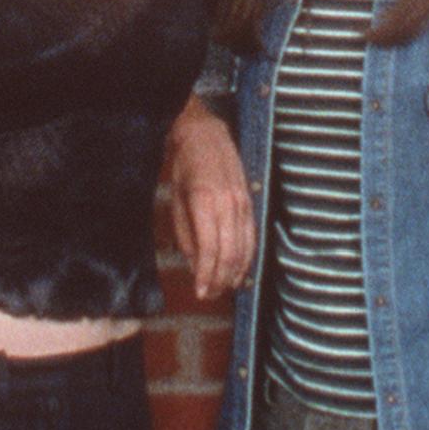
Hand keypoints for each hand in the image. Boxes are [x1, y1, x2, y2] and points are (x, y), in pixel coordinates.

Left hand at [166, 98, 254, 300]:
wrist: (205, 134)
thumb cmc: (184, 169)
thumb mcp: (176, 202)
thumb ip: (187, 237)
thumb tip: (196, 268)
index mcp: (205, 201)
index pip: (210, 249)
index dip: (206, 276)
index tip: (200, 292)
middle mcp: (228, 203)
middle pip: (229, 253)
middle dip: (220, 280)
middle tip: (209, 294)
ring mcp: (243, 202)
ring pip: (244, 248)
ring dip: (235, 273)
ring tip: (223, 288)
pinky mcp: (250, 202)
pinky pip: (252, 236)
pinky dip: (247, 257)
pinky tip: (239, 271)